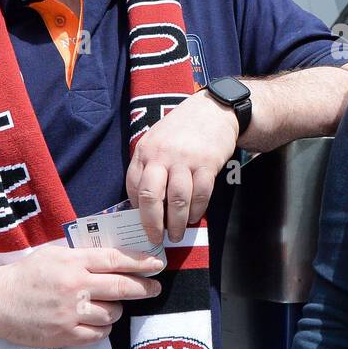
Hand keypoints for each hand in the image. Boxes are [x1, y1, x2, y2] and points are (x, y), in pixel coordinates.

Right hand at [0, 244, 162, 347]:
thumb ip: (82, 255)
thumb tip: (116, 256)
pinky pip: (99, 334)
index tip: (157, 264)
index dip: (141, 262)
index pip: (116, 260)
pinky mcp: (65, 335)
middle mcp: (75, 286)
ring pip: (112, 312)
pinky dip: (102, 328)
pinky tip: (94, 322)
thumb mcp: (53, 254)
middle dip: (144, 287)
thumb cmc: (26, 275)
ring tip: (106, 305)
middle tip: (155, 288)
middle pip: (121, 287)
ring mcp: (70, 313)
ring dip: (116, 309)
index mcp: (73, 262)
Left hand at [126, 90, 240, 243]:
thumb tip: (142, 202)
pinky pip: (201, 194)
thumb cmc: (182, 129)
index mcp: (145, 151)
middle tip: (156, 239)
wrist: (213, 110)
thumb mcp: (157, 140)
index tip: (142, 223)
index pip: (133, 187)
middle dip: (152, 224)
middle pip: (151, 197)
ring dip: (177, 223)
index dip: (136, 210)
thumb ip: (148, 166)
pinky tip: (194, 217)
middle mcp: (162, 155)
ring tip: (177, 235)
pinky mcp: (207, 164)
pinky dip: (197, 210)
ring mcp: (185, 160)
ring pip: (178, 200)